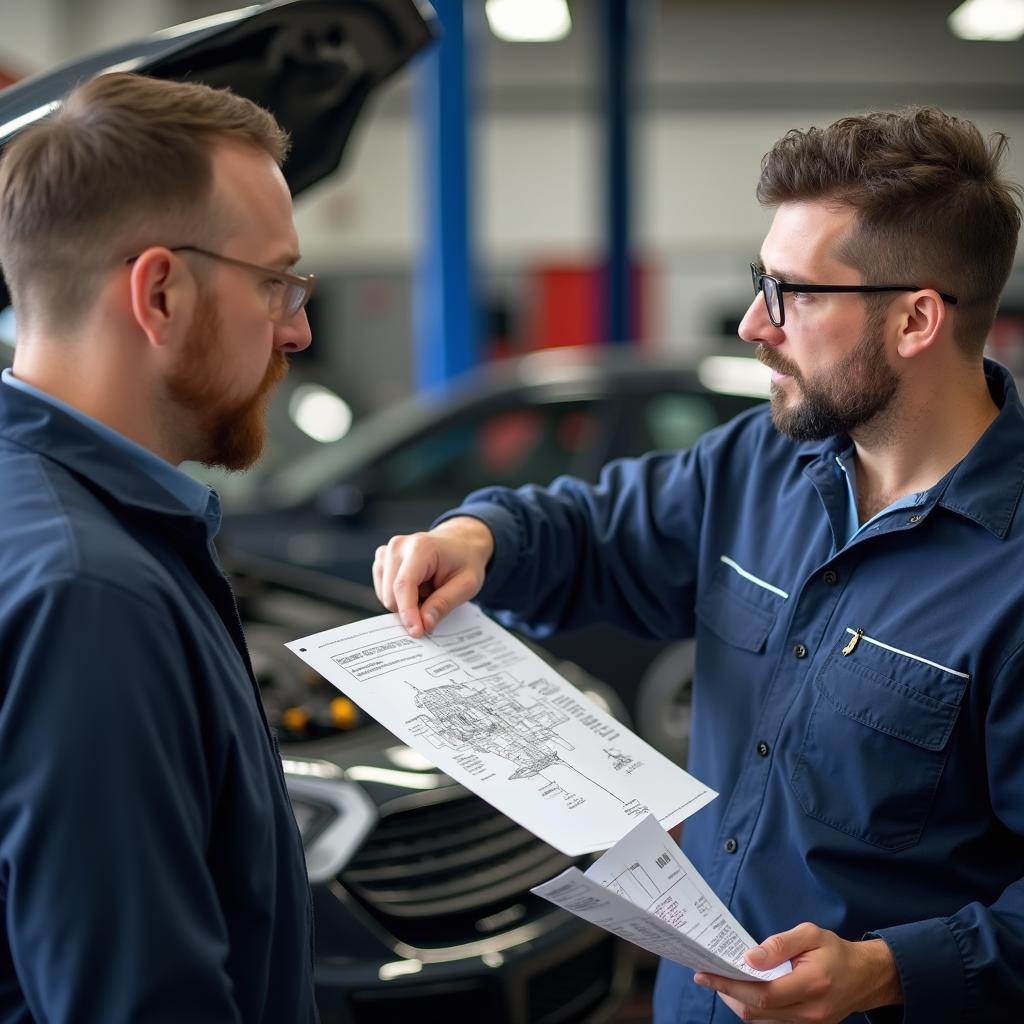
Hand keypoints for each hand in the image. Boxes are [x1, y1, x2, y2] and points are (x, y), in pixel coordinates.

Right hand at [373, 517, 494, 635]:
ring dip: (406, 603)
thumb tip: (424, 624)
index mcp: (420, 547)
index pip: (403, 585)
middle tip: (435, 603)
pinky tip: (417, 588)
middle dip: (410, 610)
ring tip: (428, 590)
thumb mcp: (467, 584)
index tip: (416, 633)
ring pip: (385, 596)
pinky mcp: (382, 560)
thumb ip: (444, 603)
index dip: (407, 613)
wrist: (460, 543)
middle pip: (391, 595)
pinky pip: (383, 592)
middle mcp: (398, 546)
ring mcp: (386, 552)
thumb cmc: (465, 561)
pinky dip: (400, 597)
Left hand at [693, 926, 901, 1022]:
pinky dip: (753, 1009)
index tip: (705, 975)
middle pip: (756, 1012)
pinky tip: (743, 991)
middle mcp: (808, 1013)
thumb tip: (749, 957)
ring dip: (738, 1002)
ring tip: (722, 981)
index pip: (761, 994)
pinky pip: (771, 1023)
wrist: (866, 977)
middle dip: (727, 994)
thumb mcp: (810, 934)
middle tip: (708, 975)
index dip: (729, 986)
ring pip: (761, 1021)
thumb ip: (779, 945)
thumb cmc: (835, 951)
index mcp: (810, 985)